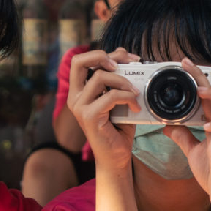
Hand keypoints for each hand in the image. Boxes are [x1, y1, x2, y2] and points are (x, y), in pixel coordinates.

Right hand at [67, 47, 139, 169]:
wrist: (117, 157)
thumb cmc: (119, 129)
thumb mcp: (118, 99)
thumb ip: (118, 81)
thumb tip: (129, 59)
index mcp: (79, 91)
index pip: (81, 61)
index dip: (103, 53)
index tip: (126, 58)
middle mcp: (75, 97)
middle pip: (79, 61)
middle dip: (103, 55)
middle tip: (125, 63)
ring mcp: (80, 107)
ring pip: (100, 77)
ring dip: (124, 81)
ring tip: (136, 92)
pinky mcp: (89, 117)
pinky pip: (110, 96)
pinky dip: (127, 97)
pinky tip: (136, 106)